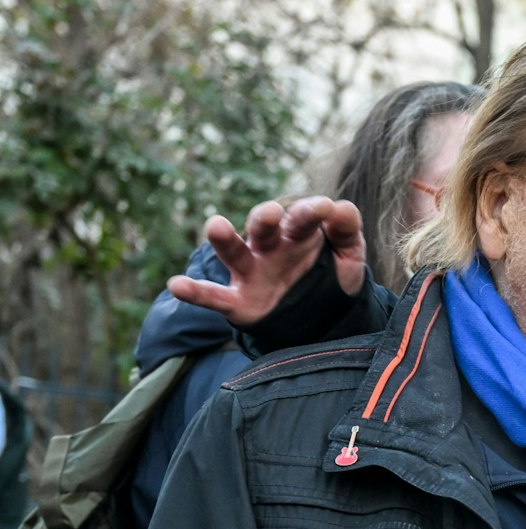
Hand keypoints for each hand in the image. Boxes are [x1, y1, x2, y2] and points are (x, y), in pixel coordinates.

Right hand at [167, 197, 367, 326]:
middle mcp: (270, 248)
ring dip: (224, 239)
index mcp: (298, 235)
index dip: (311, 213)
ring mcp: (251, 273)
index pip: (302, 219)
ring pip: (234, 252)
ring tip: (215, 225)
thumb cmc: (330, 278)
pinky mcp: (238, 303)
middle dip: (265, 219)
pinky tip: (176, 285)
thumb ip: (346, 233)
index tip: (325, 208)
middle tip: (271, 212)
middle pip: (263, 228)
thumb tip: (343, 207)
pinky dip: (196, 292)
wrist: (321, 321)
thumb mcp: (347, 258)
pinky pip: (214, 297)